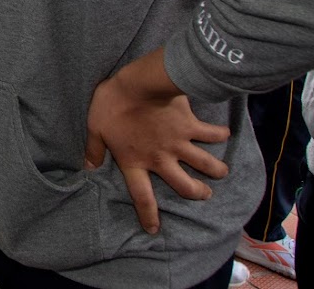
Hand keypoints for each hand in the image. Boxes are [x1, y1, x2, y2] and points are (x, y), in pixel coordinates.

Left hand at [84, 50, 229, 234]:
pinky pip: (211, 133)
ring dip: (216, 169)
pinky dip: (220, 134)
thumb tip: (87, 167)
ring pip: (205, 164)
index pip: (141, 196)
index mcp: (135, 161)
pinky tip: (226, 134)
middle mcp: (160, 159)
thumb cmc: (112, 104)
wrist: (138, 84)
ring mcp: (178, 144)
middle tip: (205, 193)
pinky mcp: (190, 126)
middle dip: (198, 192)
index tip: (154, 229)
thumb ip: (94, 150)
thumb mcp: (95, 127)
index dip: (148, 215)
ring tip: (222, 171)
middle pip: (184, 186)